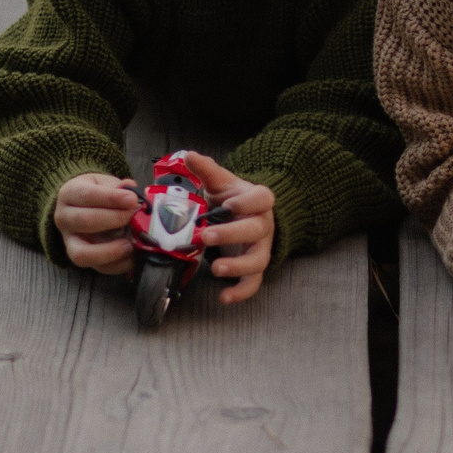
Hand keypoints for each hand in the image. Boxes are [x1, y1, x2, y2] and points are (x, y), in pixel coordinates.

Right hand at [53, 173, 140, 274]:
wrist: (80, 207)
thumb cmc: (97, 193)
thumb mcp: (104, 182)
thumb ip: (118, 187)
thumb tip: (131, 190)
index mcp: (69, 194)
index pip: (88, 195)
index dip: (112, 198)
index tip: (132, 199)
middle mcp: (64, 218)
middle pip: (85, 221)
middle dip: (114, 219)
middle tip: (134, 215)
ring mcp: (69, 241)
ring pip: (82, 253)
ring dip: (110, 250)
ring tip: (129, 244)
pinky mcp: (81, 258)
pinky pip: (96, 268)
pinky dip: (116, 265)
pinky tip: (131, 256)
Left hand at [178, 150, 274, 303]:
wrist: (243, 216)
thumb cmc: (231, 199)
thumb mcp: (220, 183)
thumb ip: (206, 170)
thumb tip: (188, 155)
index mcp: (258, 201)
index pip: (263, 199)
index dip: (247, 203)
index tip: (228, 205)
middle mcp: (263, 225)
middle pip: (256, 231)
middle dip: (232, 234)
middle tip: (206, 237)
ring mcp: (261, 248)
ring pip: (258, 260)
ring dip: (238, 266)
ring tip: (215, 270)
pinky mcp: (255, 267)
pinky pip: (254, 282)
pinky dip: (241, 292)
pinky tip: (224, 297)